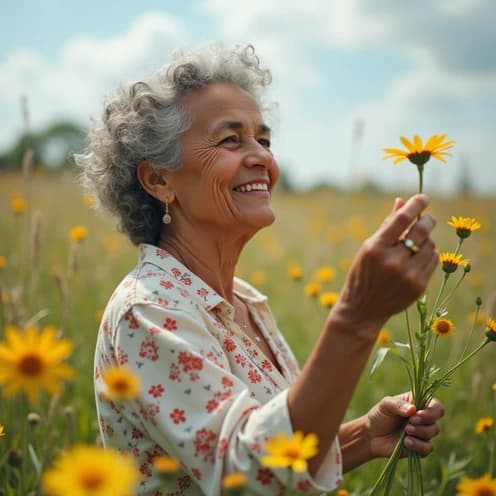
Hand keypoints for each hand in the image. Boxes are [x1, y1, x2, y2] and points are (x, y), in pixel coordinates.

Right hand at [335, 194, 437, 333]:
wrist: (362, 309)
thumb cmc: (363, 274)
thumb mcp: (368, 248)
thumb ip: (387, 225)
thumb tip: (402, 202)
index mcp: (375, 248)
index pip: (402, 219)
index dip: (415, 205)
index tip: (423, 197)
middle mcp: (392, 261)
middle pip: (421, 230)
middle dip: (427, 220)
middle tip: (427, 217)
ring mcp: (407, 275)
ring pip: (430, 245)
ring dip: (427, 239)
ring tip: (417, 243)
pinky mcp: (418, 286)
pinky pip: (433, 260)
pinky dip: (429, 254)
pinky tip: (419, 257)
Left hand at [367, 393, 444, 457]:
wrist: (371, 435)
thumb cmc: (379, 416)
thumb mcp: (385, 405)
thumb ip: (398, 404)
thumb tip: (413, 410)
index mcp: (418, 404)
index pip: (436, 406)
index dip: (431, 411)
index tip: (417, 414)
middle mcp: (423, 418)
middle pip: (436, 420)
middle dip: (424, 423)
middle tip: (409, 423)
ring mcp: (422, 433)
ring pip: (433, 433)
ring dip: (421, 432)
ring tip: (406, 431)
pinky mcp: (420, 447)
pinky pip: (428, 448)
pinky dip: (419, 445)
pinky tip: (406, 442)